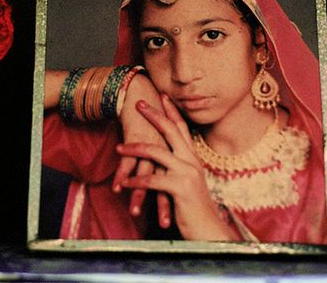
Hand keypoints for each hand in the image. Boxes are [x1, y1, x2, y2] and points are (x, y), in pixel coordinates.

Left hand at [116, 95, 239, 240]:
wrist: (208, 230)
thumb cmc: (194, 208)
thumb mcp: (188, 182)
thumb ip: (179, 167)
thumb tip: (165, 156)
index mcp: (193, 157)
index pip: (181, 127)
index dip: (171, 111)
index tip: (161, 95)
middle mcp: (191, 160)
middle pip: (170, 130)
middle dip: (153, 115)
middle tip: (138, 104)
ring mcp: (187, 173)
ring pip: (157, 152)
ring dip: (135, 149)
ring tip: (118, 148)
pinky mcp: (180, 188)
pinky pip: (152, 180)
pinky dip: (136, 181)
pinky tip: (125, 183)